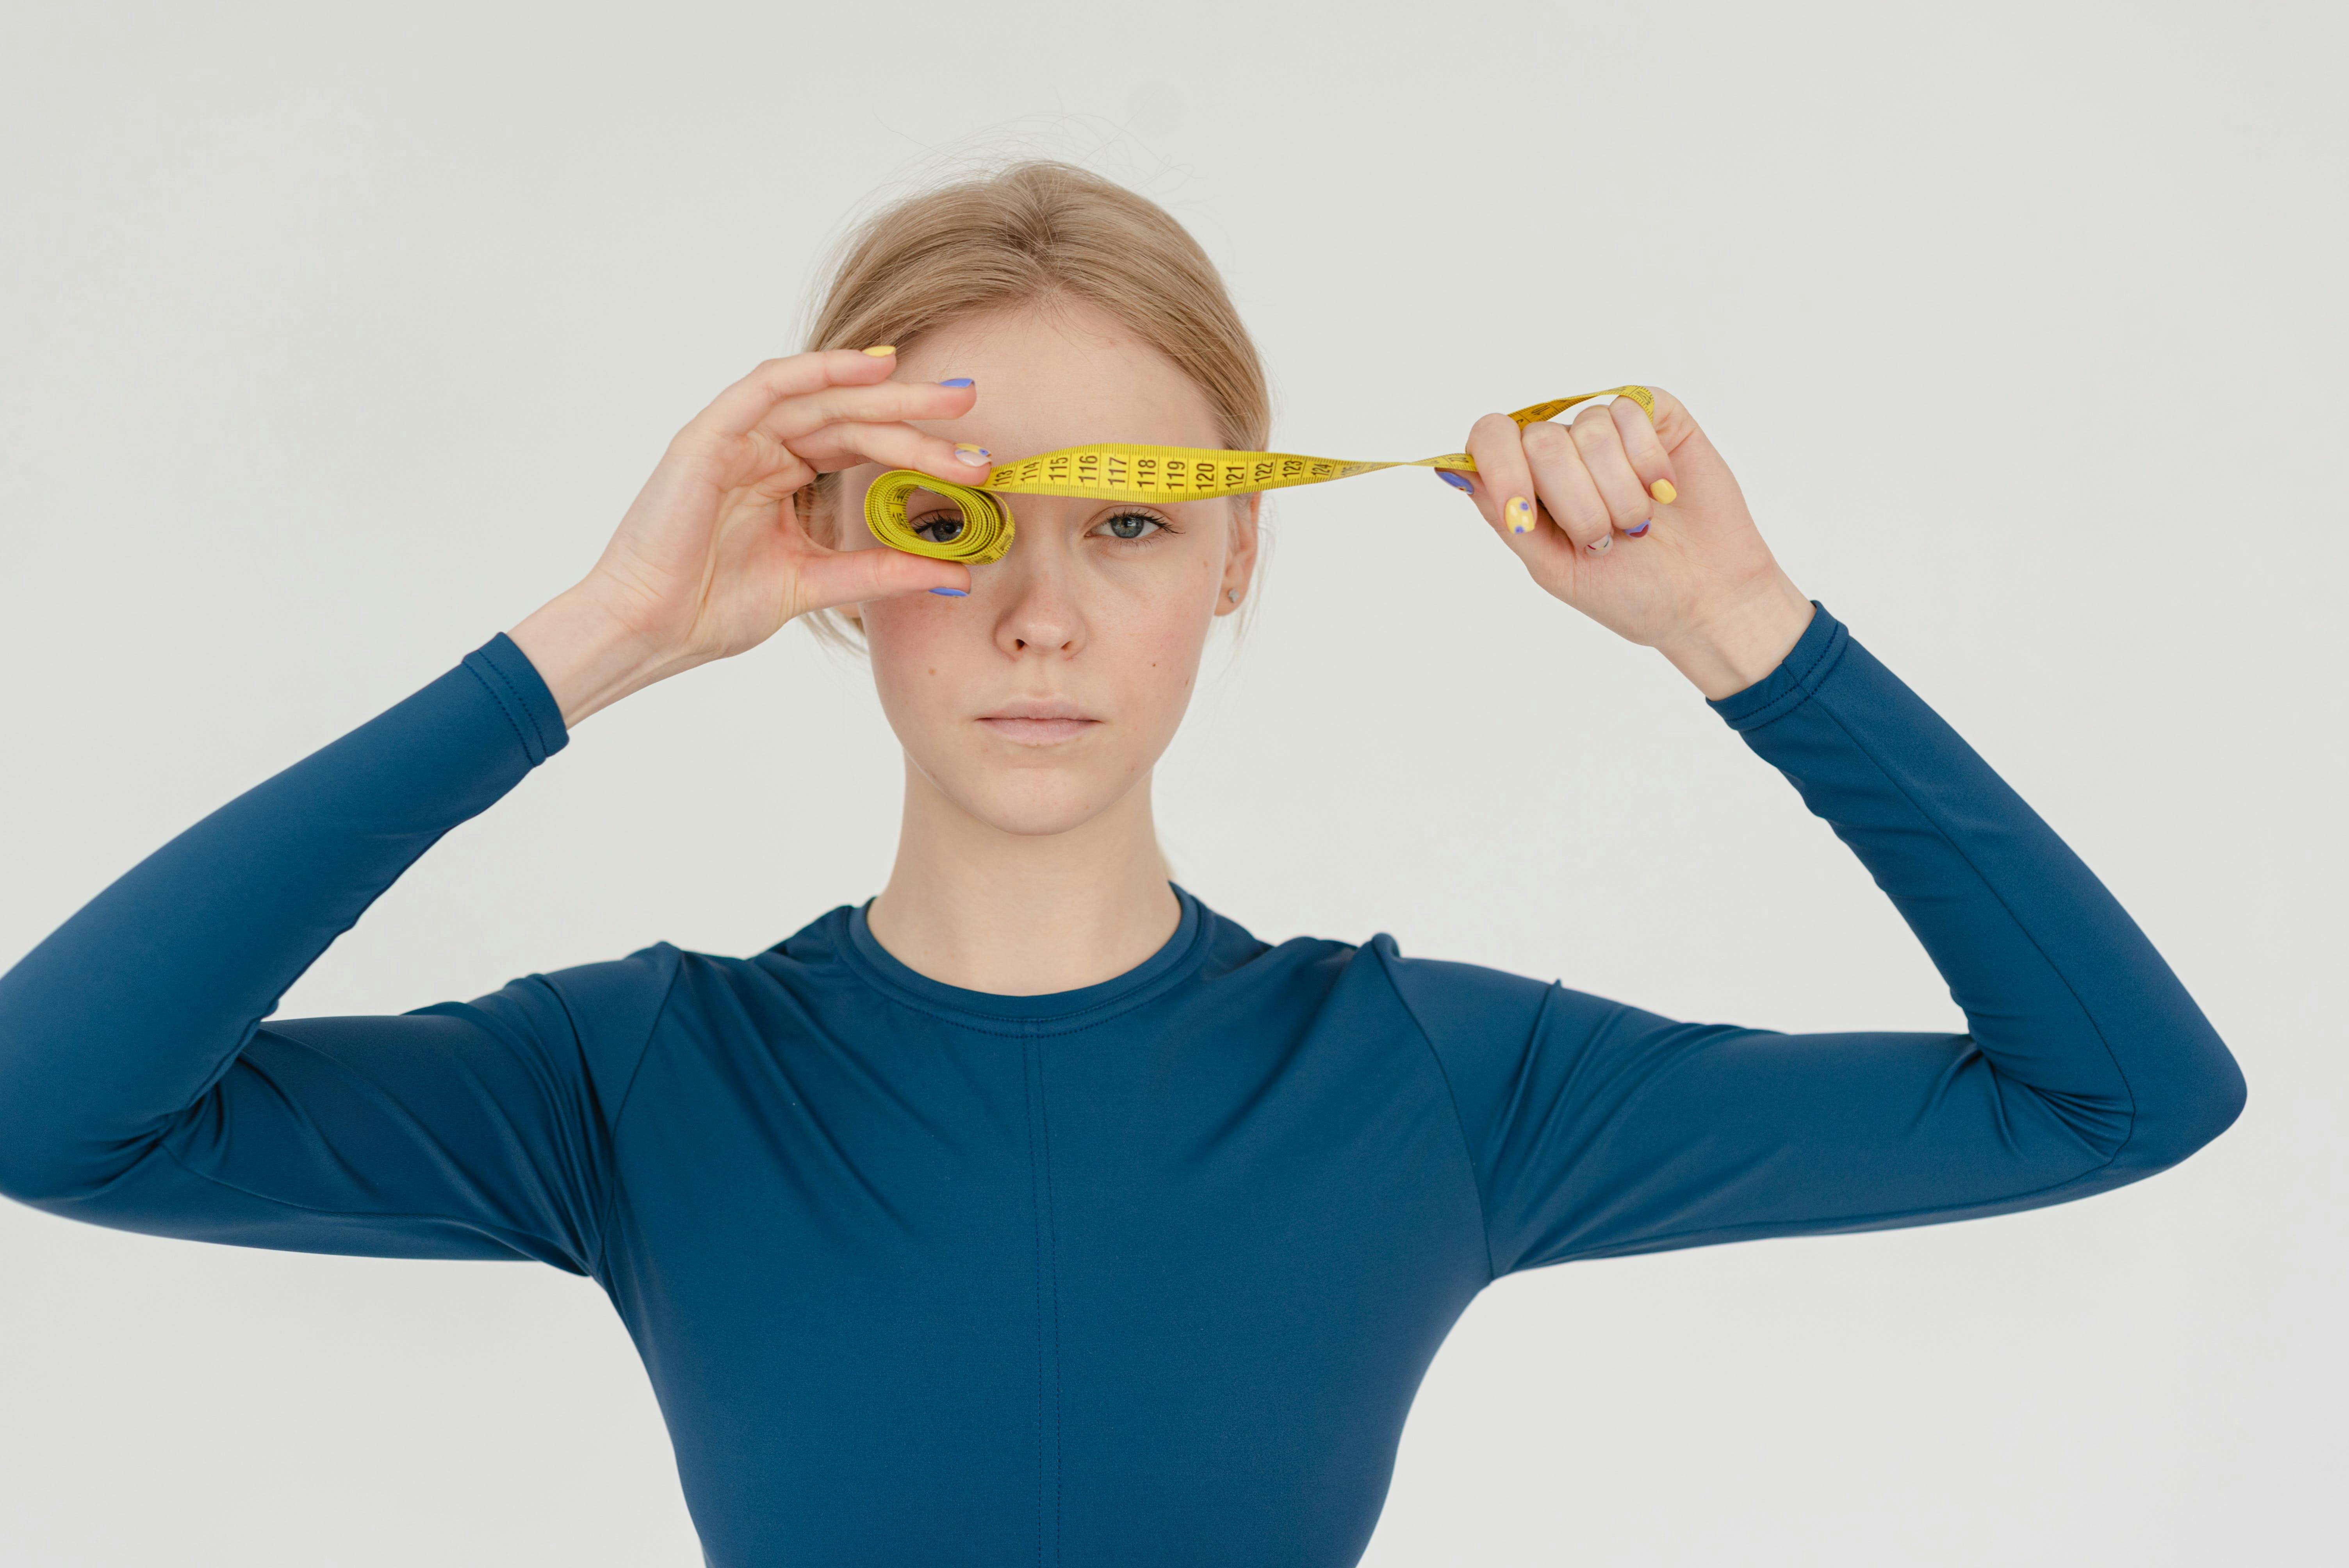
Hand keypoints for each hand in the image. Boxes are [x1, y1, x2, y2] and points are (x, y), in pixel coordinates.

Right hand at [510, 348, 988, 724]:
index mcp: (783, 477)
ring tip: (943, 399)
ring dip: (884, 395)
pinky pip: (767, 387)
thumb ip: (879, 571)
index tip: (975, 456)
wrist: (648, 631)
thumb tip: (956, 573)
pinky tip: (868, 367)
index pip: (861, 447)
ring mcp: (735, 438)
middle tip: (971, 410)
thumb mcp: (814, 584)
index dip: (917, 445)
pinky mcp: (708, 437)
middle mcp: (762, 449)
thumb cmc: (711, 609)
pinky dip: (817, 371)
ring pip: (822, 400)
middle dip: (914, 414)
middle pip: (851, 418)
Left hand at [1450, 388, 1815, 698]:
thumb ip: (1505, 517)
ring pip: (1590, 431)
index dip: (1501, 469)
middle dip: (1575, 502)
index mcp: (1529, 483)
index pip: (1490, 438)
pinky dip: (1649, 464)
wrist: (1704, 598)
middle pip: (1541, 441)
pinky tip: (1665, 492)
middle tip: (1603, 538)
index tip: (1520, 515)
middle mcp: (1563, 450)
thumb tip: (1451, 468)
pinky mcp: (1655, 415)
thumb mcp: (1553, 567)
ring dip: (1618, 493)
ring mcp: (1609, 430)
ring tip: (1637, 523)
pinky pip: (1632, 413)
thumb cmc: (1628, 589)